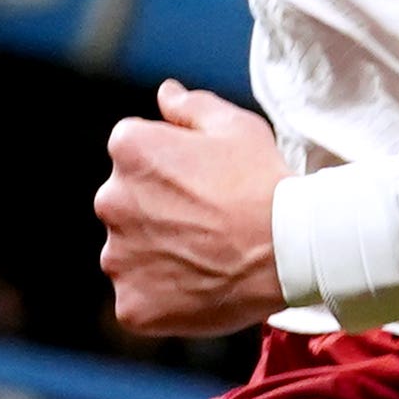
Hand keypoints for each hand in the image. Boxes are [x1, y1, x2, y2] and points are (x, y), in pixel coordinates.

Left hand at [95, 81, 289, 336]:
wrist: (288, 249)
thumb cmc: (263, 181)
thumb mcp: (235, 126)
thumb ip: (190, 106)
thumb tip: (165, 93)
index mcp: (129, 148)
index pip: (135, 153)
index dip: (172, 167)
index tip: (204, 182)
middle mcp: (110, 199)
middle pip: (127, 203)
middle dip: (156, 210)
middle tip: (207, 221)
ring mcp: (118, 257)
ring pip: (129, 253)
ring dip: (155, 254)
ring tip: (205, 256)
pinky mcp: (130, 304)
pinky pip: (138, 299)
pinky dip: (160, 297)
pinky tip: (198, 287)